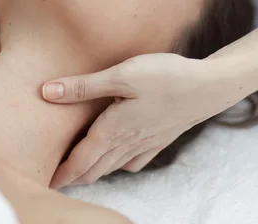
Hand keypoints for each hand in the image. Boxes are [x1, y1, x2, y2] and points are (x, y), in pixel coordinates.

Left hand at [42, 53, 235, 188]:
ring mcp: (146, 143)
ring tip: (78, 175)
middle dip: (74, 177)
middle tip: (55, 182)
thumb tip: (46, 92)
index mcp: (113, 129)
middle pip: (94, 168)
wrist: (210, 86)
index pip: (80, 160)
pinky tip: (117, 161)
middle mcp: (127, 142)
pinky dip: (119, 166)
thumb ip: (83, 86)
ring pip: (112, 166)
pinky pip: (134, 161)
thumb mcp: (121, 75)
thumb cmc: (165, 76)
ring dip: (93, 173)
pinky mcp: (160, 139)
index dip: (62, 173)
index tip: (46, 183)